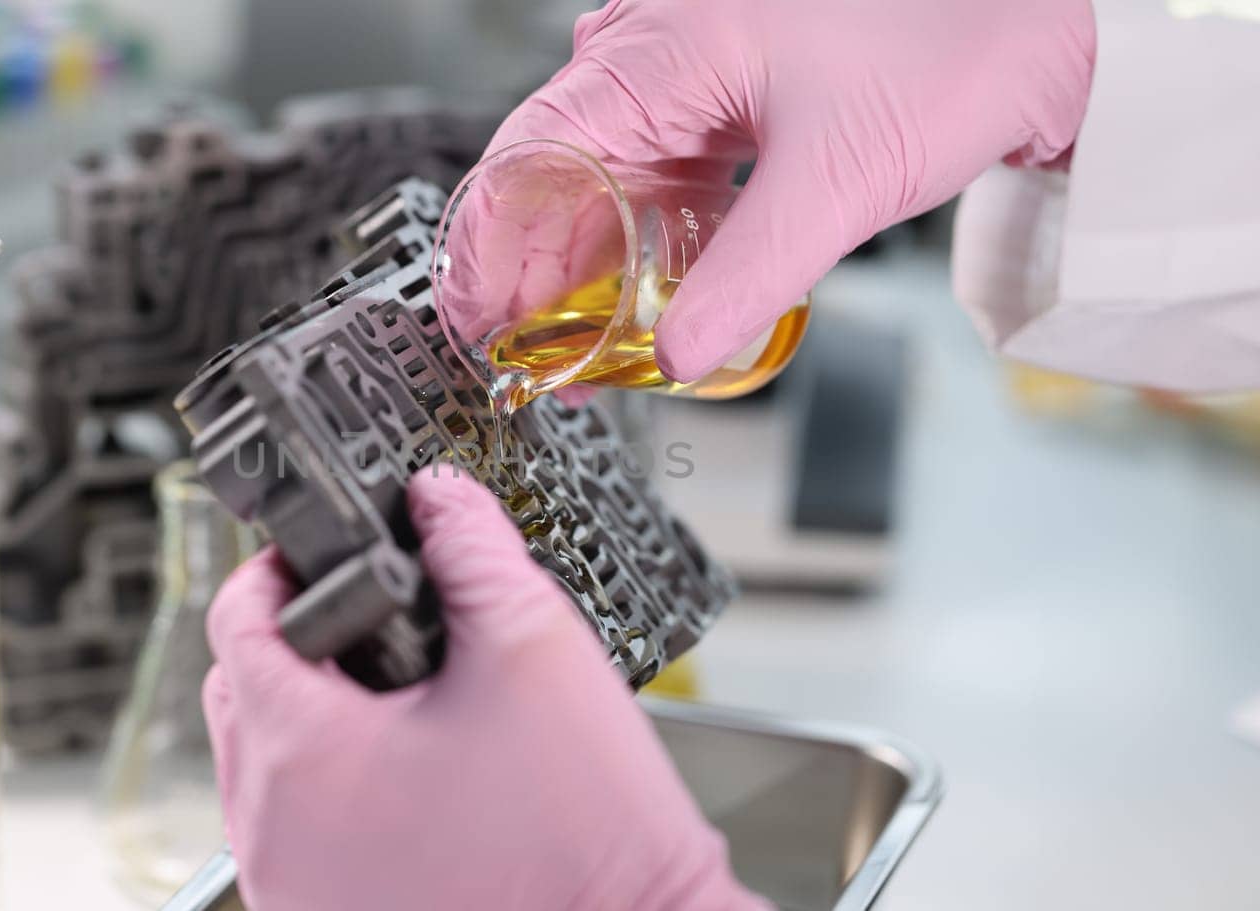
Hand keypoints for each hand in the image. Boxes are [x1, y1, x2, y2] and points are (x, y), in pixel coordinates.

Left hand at [202, 470, 768, 910]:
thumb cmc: (588, 832)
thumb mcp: (532, 648)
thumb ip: (472, 549)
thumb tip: (439, 498)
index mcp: (302, 754)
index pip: (235, 622)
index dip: (276, 569)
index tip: (321, 554)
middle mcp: (274, 833)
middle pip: (240, 693)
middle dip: (293, 640)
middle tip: (371, 619)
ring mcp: (293, 890)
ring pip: (263, 769)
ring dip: (309, 718)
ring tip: (400, 699)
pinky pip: (295, 834)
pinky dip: (328, 791)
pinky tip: (408, 773)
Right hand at [486, 0, 1095, 382]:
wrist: (1043, 17)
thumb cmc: (952, 46)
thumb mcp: (836, 182)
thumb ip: (745, 279)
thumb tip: (676, 357)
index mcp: (661, 44)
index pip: (533, 153)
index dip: (493, 248)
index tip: (480, 322)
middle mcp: (659, 43)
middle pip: (559, 169)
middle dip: (537, 269)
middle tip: (530, 355)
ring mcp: (691, 65)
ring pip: (606, 174)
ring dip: (590, 260)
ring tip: (580, 341)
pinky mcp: (729, 93)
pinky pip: (659, 168)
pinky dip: (644, 234)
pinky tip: (644, 289)